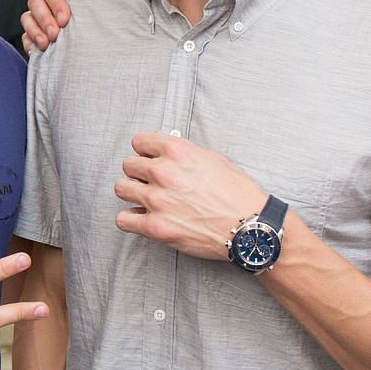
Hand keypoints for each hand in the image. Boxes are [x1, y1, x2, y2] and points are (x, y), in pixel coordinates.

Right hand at [21, 0, 122, 52]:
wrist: (119, 16)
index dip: (55, 3)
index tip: (65, 20)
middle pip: (35, 2)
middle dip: (43, 19)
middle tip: (54, 35)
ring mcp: (45, 14)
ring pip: (28, 18)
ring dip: (33, 31)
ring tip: (45, 45)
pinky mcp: (41, 31)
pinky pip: (27, 35)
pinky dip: (29, 43)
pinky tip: (38, 53)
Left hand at [113, 131, 266, 260]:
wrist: (249, 228)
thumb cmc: (237, 194)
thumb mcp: (214, 159)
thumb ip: (185, 153)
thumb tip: (167, 151)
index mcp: (177, 151)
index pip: (138, 141)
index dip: (145, 151)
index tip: (150, 159)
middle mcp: (163, 172)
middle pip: (128, 165)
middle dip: (139, 172)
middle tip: (152, 182)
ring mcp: (156, 200)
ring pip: (121, 188)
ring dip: (132, 193)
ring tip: (146, 199)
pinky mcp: (155, 226)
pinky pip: (123, 219)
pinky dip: (131, 219)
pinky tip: (143, 218)